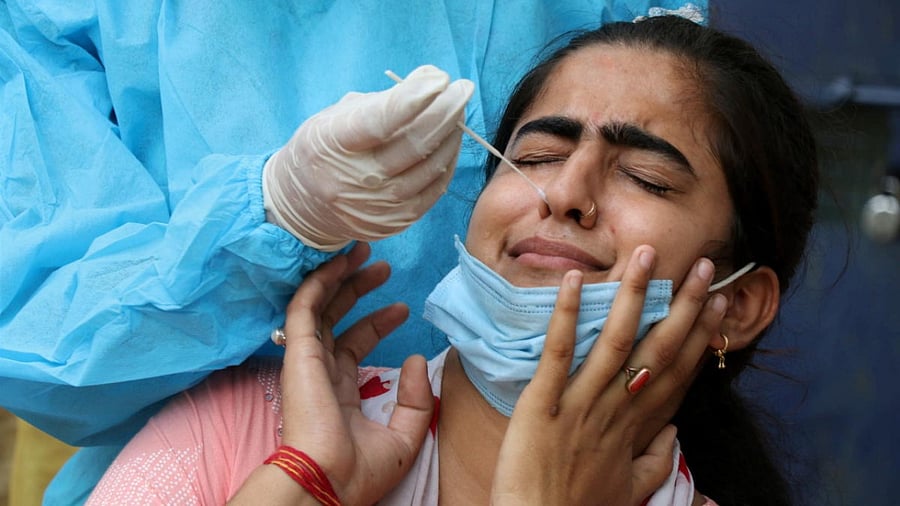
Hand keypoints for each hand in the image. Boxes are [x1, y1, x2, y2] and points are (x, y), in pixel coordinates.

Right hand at [229, 243, 433, 504]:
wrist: (328, 481)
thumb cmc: (360, 471)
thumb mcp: (403, 437)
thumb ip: (415, 401)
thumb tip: (416, 359)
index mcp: (339, 394)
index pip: (354, 346)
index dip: (378, 323)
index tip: (403, 307)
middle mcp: (319, 373)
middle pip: (335, 319)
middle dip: (357, 290)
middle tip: (381, 267)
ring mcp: (306, 361)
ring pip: (318, 306)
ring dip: (338, 276)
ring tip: (362, 251)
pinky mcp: (297, 352)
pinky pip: (304, 308)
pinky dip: (319, 282)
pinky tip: (338, 262)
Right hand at [263, 65, 474, 250]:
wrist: (302, 205)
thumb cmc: (325, 149)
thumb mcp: (338, 116)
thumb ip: (384, 100)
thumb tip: (431, 79)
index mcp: (333, 143)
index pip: (378, 121)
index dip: (413, 99)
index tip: (440, 79)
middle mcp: (354, 179)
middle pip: (412, 145)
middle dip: (445, 112)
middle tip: (462, 89)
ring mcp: (375, 206)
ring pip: (429, 168)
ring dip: (451, 136)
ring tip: (457, 113)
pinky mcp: (393, 223)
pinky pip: (433, 191)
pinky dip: (446, 163)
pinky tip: (449, 143)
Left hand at [492, 246, 726, 504]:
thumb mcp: (628, 489)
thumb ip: (655, 459)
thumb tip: (676, 433)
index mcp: (637, 428)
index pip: (677, 373)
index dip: (700, 336)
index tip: (718, 302)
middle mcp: (617, 411)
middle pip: (658, 351)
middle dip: (682, 306)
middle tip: (701, 264)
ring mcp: (581, 406)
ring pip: (614, 342)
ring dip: (632, 295)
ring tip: (645, 255)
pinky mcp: (542, 405)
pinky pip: (557, 355)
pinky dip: (564, 317)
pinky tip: (572, 281)